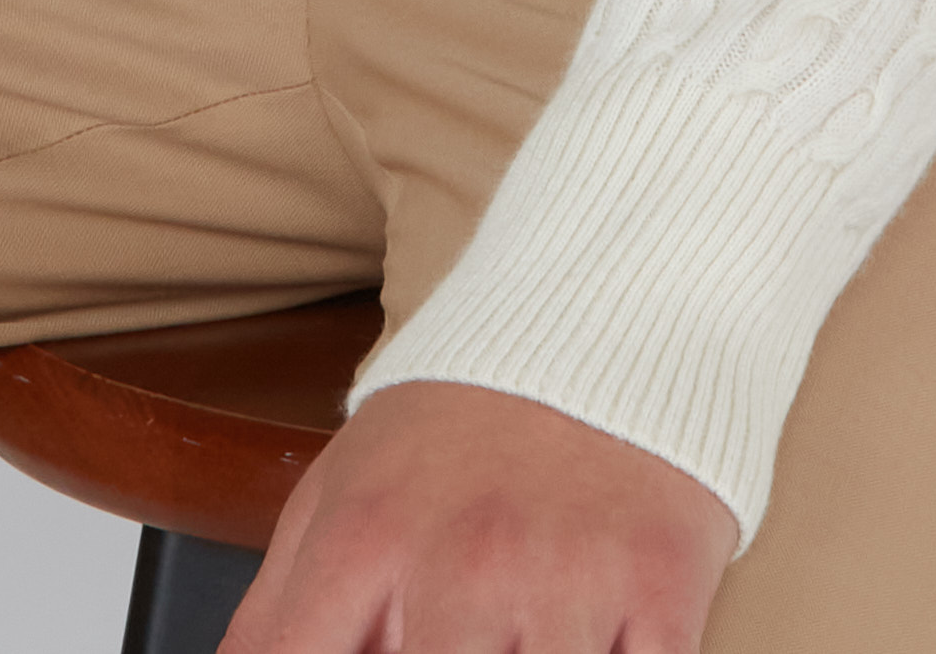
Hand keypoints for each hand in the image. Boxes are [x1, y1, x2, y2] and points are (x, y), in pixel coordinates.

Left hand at [228, 378, 738, 653]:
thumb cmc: (459, 428)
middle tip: (451, 639)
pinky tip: (588, 641)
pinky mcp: (660, 589)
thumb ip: (276, 618)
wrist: (603, 314)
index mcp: (366, 542)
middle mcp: (462, 562)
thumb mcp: (337, 495)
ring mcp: (565, 579)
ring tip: (510, 637)